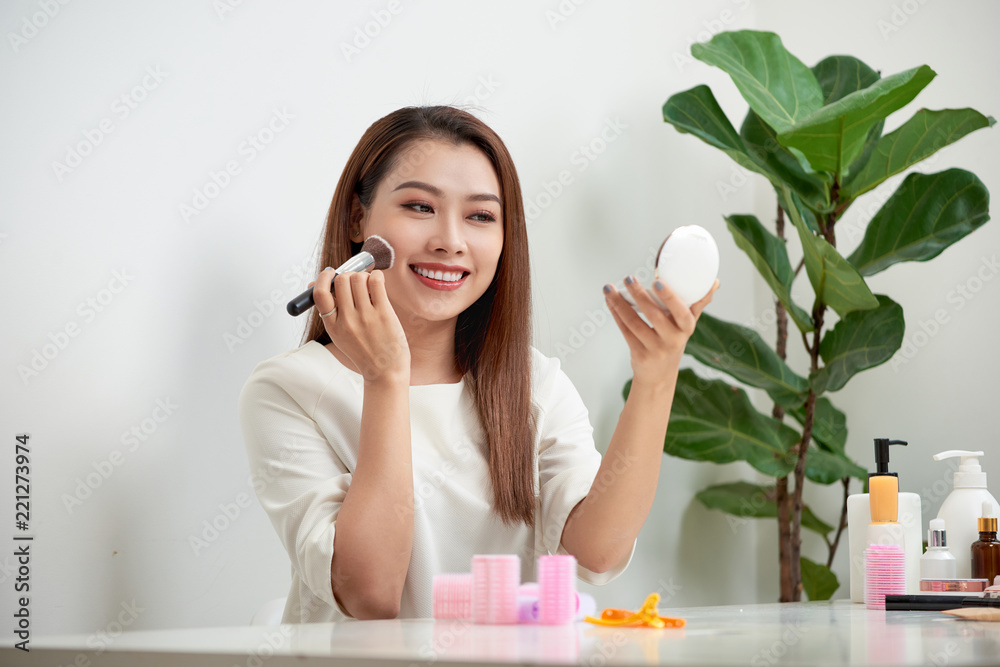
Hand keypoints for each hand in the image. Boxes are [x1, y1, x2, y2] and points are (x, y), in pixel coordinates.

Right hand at [308, 269, 409, 382]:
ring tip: (368, 286)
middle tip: (355, 282)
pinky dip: (376, 276)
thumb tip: (311, 283)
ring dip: (363, 276)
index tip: (331, 273)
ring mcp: (365, 317)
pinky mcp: (384, 313)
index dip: (324, 278)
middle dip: (348, 275)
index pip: (319, 294)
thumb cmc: (364, 351)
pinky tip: (377, 284)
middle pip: (341, 280)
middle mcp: (347, 321)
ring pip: (358, 278)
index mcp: (332, 326)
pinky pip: (376, 281)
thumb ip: (329, 311)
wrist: (385, 372)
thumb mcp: (339, 335)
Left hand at [603, 276, 719, 385]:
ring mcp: (655, 349)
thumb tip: (715, 282)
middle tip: (629, 278)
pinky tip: (610, 301)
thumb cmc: (673, 341)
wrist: (660, 376)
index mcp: (686, 328)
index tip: (657, 281)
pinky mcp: (639, 354)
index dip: (669, 297)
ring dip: (620, 304)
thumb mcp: (687, 325)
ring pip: (634, 322)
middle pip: (654, 315)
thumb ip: (698, 303)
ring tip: (609, 288)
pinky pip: (625, 331)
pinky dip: (616, 314)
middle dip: (639, 295)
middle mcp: (673, 340)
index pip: (680, 311)